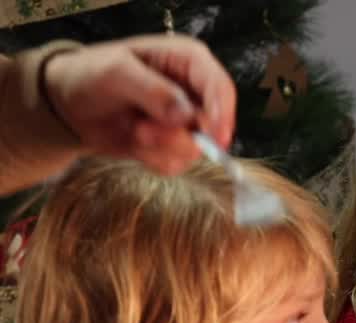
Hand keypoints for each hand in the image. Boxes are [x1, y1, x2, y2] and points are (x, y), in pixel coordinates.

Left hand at [42, 35, 235, 174]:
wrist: (70, 103)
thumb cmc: (91, 74)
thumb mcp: (116, 73)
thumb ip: (153, 91)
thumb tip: (184, 116)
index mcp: (189, 62)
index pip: (220, 88)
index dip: (222, 114)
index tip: (215, 139)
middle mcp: (193, 92)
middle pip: (211, 125)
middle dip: (175, 135)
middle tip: (142, 130)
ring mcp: (186, 121)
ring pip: (194, 149)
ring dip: (160, 148)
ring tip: (134, 131)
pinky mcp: (174, 145)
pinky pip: (177, 164)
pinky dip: (153, 160)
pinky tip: (135, 143)